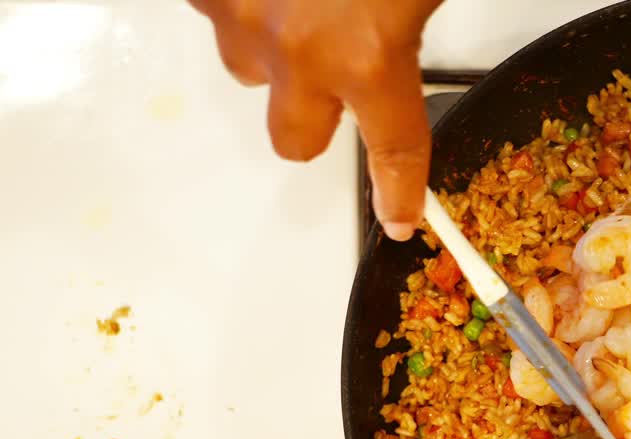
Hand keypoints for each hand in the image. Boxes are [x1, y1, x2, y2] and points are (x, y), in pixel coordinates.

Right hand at [190, 0, 443, 239]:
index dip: (400, 190)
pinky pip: (220, 12)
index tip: (400, 217)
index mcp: (369, 57)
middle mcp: (299, 51)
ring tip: (305, 3)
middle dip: (316, 118)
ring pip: (248, 68)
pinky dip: (246, 1)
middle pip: (296, 139)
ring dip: (275, 49)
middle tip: (337, 74)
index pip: (394, 149)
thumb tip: (400, 50)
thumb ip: (404, 33)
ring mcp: (244, 18)